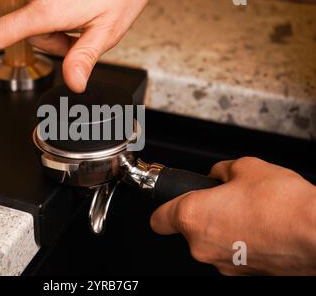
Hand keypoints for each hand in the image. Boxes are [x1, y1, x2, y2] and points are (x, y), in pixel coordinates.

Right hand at [0, 0, 157, 92]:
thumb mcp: (108, 28)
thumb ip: (84, 56)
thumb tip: (73, 83)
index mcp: (50, 7)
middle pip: (29, 32)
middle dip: (54, 39)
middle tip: (80, 29)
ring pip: (33, 17)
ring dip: (53, 22)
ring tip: (79, 13)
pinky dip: (52, 7)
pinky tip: (72, 1)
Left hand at [150, 157, 315, 274]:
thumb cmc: (282, 203)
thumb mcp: (246, 167)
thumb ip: (221, 171)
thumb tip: (218, 174)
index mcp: (192, 216)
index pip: (158, 219)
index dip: (164, 207)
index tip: (171, 201)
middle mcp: (202, 245)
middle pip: (187, 229)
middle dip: (202, 213)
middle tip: (224, 199)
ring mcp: (222, 263)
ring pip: (210, 242)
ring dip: (221, 227)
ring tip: (248, 212)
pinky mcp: (242, 274)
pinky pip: (230, 253)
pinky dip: (238, 241)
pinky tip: (259, 227)